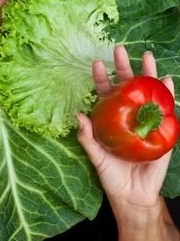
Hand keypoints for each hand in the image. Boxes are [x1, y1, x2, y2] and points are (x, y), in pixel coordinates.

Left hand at [77, 45, 176, 239]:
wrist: (133, 196)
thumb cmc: (111, 176)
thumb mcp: (96, 157)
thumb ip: (87, 138)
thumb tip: (78, 116)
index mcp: (112, 117)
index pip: (106, 92)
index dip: (102, 77)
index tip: (97, 62)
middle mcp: (129, 114)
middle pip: (127, 85)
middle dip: (124, 66)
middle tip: (120, 48)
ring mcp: (146, 120)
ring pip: (147, 92)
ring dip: (148, 74)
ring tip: (147, 56)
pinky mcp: (162, 131)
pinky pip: (166, 110)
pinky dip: (167, 95)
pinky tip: (166, 81)